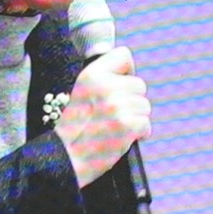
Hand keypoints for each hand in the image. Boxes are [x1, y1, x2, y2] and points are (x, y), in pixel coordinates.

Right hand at [54, 48, 151, 187]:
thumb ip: (104, 78)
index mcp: (91, 74)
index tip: (118, 86)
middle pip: (139, 84)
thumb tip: (130, 74)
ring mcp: (117, 106)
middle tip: (113, 114)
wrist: (67, 157)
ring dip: (135, 118)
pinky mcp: (127, 124)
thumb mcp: (82, 91)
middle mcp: (105, 86)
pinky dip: (139, 133)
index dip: (126, 72)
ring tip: (115, 126)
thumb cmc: (76, 128)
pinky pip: (146, 123)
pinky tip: (122, 137)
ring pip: (145, 105)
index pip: (124, 56)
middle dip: (132, 100)